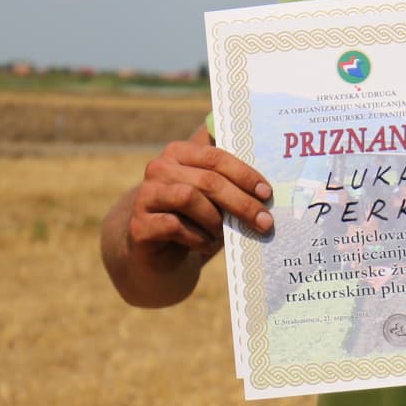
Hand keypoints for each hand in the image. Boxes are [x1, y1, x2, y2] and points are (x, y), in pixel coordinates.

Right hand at [126, 129, 272, 268]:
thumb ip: (231, 181)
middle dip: (240, 202)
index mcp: (179, 152)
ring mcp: (145, 195)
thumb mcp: (214, 197)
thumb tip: (266, 184)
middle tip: (264, 222)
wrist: (160, 253)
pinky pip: (175, 226)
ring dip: (215, 221)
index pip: (216, 156)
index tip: (267, 193)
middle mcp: (158, 168)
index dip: (244, 174)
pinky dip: (198, 238)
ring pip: (189, 198)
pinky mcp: (139, 224)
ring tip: (223, 235)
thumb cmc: (195, 219)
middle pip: (208, 180)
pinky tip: (205, 245)